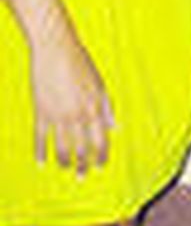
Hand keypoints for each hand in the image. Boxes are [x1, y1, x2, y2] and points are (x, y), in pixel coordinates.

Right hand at [30, 23, 113, 173]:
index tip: (100, 165)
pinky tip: (42, 163)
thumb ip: (107, 108)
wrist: (56, 48)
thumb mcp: (100, 85)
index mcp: (95, 107)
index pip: (101, 139)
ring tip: (65, 169)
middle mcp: (78, 114)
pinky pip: (40, 137)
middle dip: (83, 164)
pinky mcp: (41, 111)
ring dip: (64, 161)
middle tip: (83, 176)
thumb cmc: (81, 63)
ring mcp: (58, 114)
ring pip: (61, 146)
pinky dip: (41, 152)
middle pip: (81, 147)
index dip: (101, 155)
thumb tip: (115, 128)